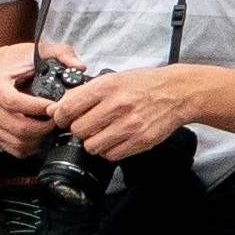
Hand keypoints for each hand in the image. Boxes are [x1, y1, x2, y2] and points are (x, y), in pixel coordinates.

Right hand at [0, 41, 63, 157]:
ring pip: (17, 140)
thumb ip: (62, 53)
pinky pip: (15, 149)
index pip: (13, 102)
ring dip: (39, 138)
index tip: (53, 106)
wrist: (0, 68)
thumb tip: (79, 67)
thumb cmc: (19, 60)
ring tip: (51, 126)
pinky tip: (41, 135)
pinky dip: (32, 146)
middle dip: (43, 127)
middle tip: (58, 119)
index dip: (36, 107)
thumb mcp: (40, 50)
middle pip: (17, 126)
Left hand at [48, 61, 216, 165]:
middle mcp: (117, 106)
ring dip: (93, 142)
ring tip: (102, 132)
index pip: (68, 109)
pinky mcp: (140, 141)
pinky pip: (110, 155)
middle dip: (78, 129)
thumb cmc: (143, 84)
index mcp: (107, 87)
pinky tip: (115, 139)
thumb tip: (55, 108)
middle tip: (87, 125)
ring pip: (92, 146)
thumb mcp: (112, 79)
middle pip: (78, 130)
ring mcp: (130, 125)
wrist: (178, 92)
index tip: (64, 118)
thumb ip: (83, 93)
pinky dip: (109, 150)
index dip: (61, 117)